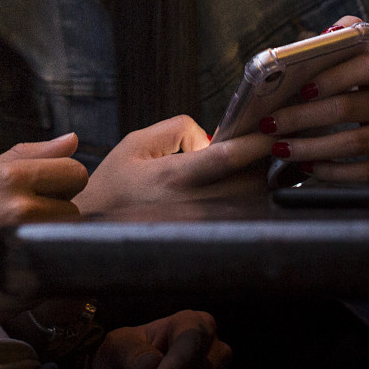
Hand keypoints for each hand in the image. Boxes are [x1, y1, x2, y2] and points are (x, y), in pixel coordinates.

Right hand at [0, 133, 86, 331]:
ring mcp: (28, 247)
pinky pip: (64, 270)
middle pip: (75, 207)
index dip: (60, 185)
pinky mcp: (33, 284)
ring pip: (70, 239)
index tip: (38, 196)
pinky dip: (51, 272)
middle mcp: (22, 208)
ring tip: (20, 249)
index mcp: (9, 178)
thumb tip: (74, 139)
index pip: (75, 172)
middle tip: (23, 227)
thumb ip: (28, 156)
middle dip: (54, 216)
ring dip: (52, 244)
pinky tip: (23, 272)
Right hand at [74, 115, 270, 214]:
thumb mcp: (135, 144)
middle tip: (269, 142)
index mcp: (170, 177)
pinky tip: (246, 185)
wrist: (96, 229)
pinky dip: (251, 198)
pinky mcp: (207, 238)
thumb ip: (177, 129)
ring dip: (260, 180)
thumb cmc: (114, 185)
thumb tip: (213, 138)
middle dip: (263, 161)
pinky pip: (243, 217)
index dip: (254, 143)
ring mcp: (201, 227)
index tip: (271, 130)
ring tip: (260, 163)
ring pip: (251, 201)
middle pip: (249, 182)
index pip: (225, 158)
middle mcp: (191, 205)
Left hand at [265, 16, 368, 182]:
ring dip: (311, 147)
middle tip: (269, 122)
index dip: (334, 75)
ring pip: (355, 143)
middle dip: (303, 116)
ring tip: (279, 147)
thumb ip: (353, 37)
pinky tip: (308, 167)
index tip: (301, 87)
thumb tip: (323, 33)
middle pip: (350, 107)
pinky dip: (333, 172)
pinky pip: (365, 172)